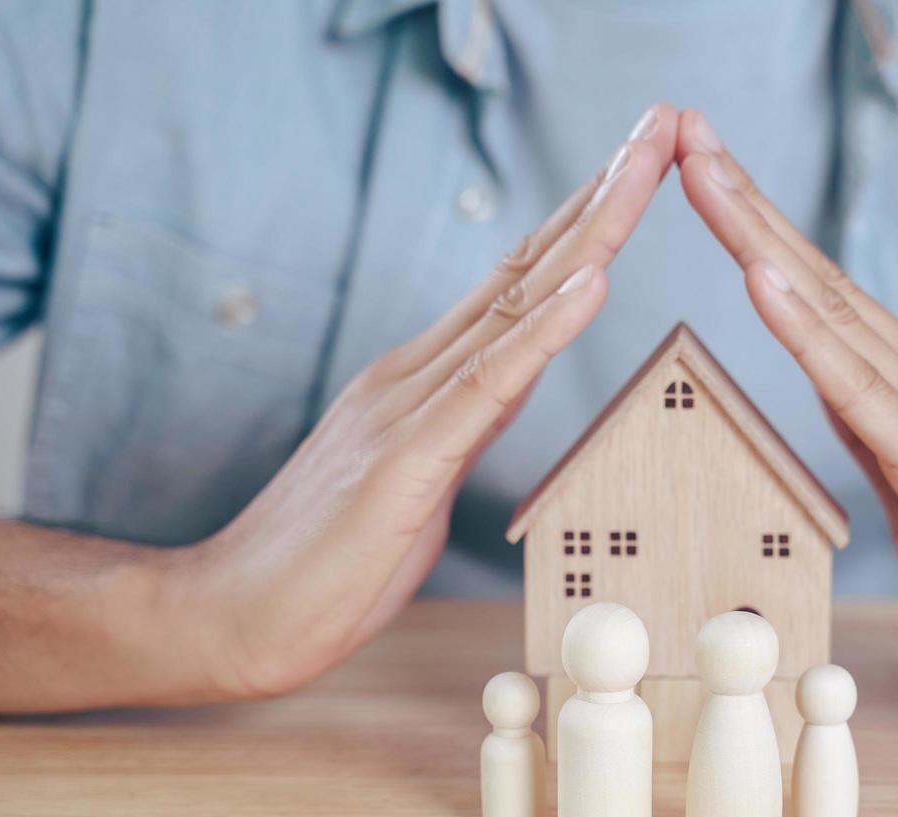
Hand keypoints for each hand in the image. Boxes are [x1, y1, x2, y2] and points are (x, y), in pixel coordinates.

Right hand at [171, 104, 678, 699]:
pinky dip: (545, 330)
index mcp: (425, 376)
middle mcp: (418, 372)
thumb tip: (516, 381)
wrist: (232, 613)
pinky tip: (591, 283)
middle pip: (529, 267)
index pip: (520, 281)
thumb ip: (466, 417)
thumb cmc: (328, 557)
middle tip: (664, 123)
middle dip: (603, 193)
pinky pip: (487, 386)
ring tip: (644, 164)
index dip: (584, 219)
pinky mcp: (404, 463)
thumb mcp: (419, 473)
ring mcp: (407, 409)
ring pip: (517, 305)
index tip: (640, 165)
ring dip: (591, 232)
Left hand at [676, 109, 897, 710]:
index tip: (706, 179)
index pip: (825, 302)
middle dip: (747, 206)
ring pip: (833, 314)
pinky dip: (805, 330)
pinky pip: (861, 390)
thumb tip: (830, 392)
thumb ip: (879, 437)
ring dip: (760, 240)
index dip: (761, 238)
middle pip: (821, 282)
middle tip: (686, 131)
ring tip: (705, 171)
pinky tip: (761, 277)